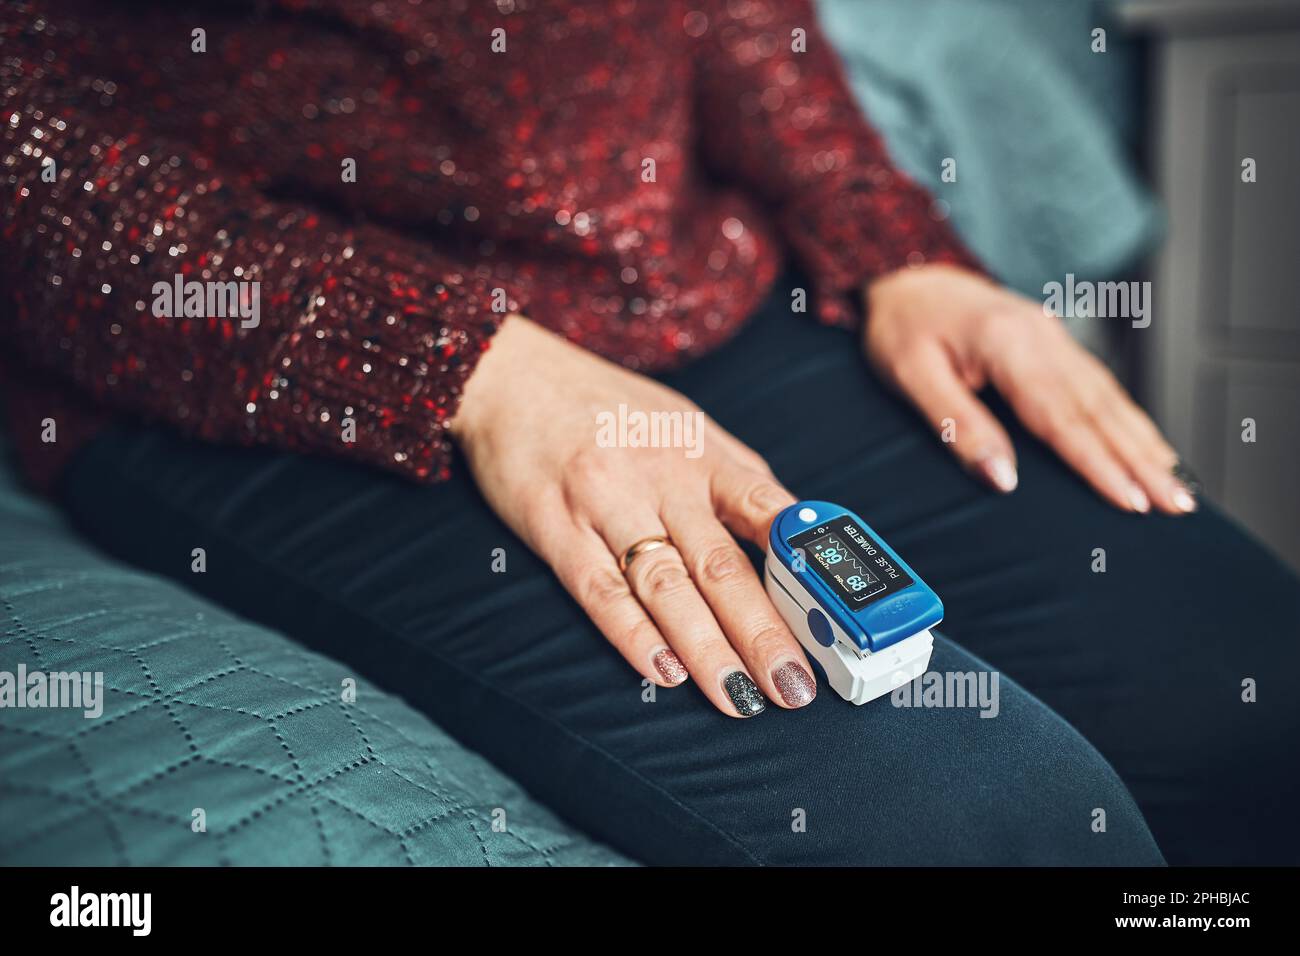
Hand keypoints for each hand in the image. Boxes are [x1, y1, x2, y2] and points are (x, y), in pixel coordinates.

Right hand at [450, 315, 816, 715]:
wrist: (512, 376)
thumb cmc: (606, 406)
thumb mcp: (684, 423)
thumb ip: (732, 479)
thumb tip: (788, 537)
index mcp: (703, 452)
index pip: (769, 512)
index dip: (805, 570)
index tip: (834, 621)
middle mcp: (661, 476)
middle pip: (722, 565)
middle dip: (764, 633)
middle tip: (794, 688)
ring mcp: (606, 502)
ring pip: (666, 587)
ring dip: (707, 649)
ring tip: (740, 697)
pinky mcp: (555, 527)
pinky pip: (600, 590)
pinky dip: (634, 635)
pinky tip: (664, 672)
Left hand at [863, 264, 1195, 514]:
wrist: (905, 277)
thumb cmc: (902, 326)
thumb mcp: (912, 379)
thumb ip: (959, 427)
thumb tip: (1002, 479)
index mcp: (1007, 343)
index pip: (1062, 417)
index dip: (1099, 464)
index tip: (1130, 500)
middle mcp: (1042, 337)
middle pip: (1099, 410)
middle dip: (1142, 462)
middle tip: (1177, 504)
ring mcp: (1052, 337)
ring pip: (1109, 397)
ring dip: (1145, 443)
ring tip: (1176, 484)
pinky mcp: (1052, 343)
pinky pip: (1100, 385)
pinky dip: (1128, 419)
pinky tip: (1147, 444)